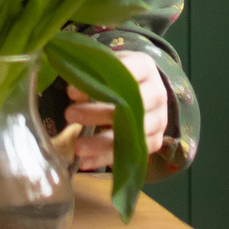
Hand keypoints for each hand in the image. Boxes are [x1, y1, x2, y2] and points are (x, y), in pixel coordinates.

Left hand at [64, 49, 167, 171]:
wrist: (146, 89)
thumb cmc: (119, 75)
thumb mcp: (107, 66)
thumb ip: (90, 74)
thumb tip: (72, 91)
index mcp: (145, 67)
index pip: (126, 72)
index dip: (99, 82)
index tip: (71, 91)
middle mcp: (157, 94)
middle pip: (130, 105)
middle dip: (97, 113)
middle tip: (69, 115)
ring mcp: (159, 119)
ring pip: (133, 133)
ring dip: (103, 142)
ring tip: (77, 147)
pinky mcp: (155, 140)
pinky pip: (132, 153)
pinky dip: (108, 158)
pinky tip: (86, 162)